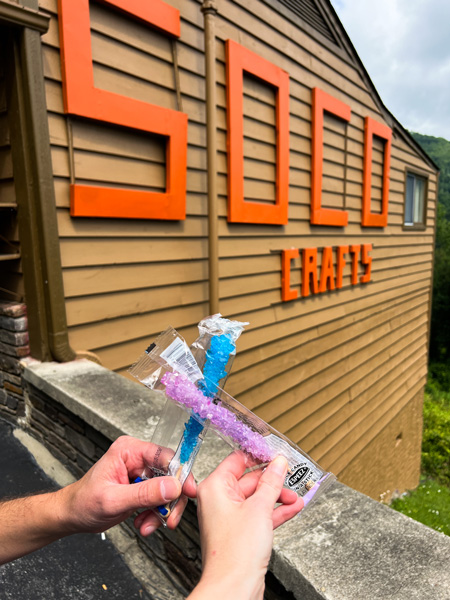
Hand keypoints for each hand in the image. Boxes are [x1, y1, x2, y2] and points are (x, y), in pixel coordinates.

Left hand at [60, 435, 196, 535]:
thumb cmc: (83, 503)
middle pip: (170, 474)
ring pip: (168, 489)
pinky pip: (160, 500)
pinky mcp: (143, 487)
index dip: (179, 473)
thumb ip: (144, 494)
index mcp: (129, 450)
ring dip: (161, 511)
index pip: (164, 456)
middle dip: (170, 500)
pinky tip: (143, 524)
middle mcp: (138, 458)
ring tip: (147, 525)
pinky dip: (155, 515)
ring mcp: (141, 473)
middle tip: (168, 519)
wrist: (72, 516)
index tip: (188, 491)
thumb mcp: (113, 500)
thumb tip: (173, 486)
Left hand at [189, 452, 303, 599]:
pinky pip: (260, 514)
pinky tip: (293, 507)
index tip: (274, 451)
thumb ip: (271, 482)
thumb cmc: (234, 552)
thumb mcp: (259, 508)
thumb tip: (278, 463)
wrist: (234, 587)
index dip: (257, 454)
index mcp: (214, 487)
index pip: (236, 460)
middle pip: (249, 479)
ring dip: (278, 496)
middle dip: (272, 479)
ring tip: (296, 494)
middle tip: (290, 473)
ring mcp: (230, 517)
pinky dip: (276, 511)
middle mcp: (219, 500)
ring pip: (256, 498)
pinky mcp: (241, 532)